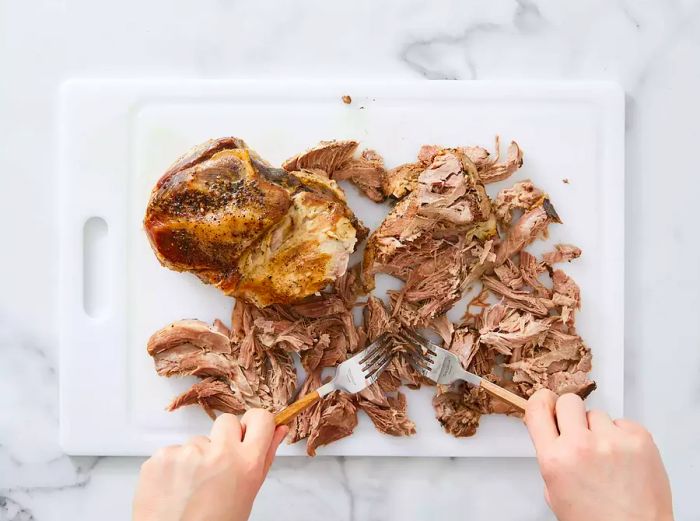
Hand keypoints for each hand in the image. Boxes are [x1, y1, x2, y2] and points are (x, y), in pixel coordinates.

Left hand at [133, 410, 287, 520]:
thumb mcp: (247, 495)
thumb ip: (264, 458)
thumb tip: (279, 429)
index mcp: (247, 464)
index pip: (261, 418)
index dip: (254, 423)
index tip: (248, 431)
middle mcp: (220, 453)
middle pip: (227, 422)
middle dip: (224, 438)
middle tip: (217, 465)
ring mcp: (188, 452)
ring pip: (198, 440)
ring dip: (197, 456)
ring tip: (192, 486)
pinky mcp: (163, 456)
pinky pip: (174, 451)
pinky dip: (174, 466)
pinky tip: (175, 488)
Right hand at [525, 390, 672, 520]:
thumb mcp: (556, 492)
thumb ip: (551, 458)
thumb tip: (554, 433)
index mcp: (555, 459)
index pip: (538, 409)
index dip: (541, 402)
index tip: (546, 401)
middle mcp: (581, 445)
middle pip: (569, 402)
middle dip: (571, 414)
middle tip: (579, 432)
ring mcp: (613, 440)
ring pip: (598, 414)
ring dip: (600, 430)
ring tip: (607, 457)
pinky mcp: (640, 439)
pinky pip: (624, 423)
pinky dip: (623, 436)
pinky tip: (624, 458)